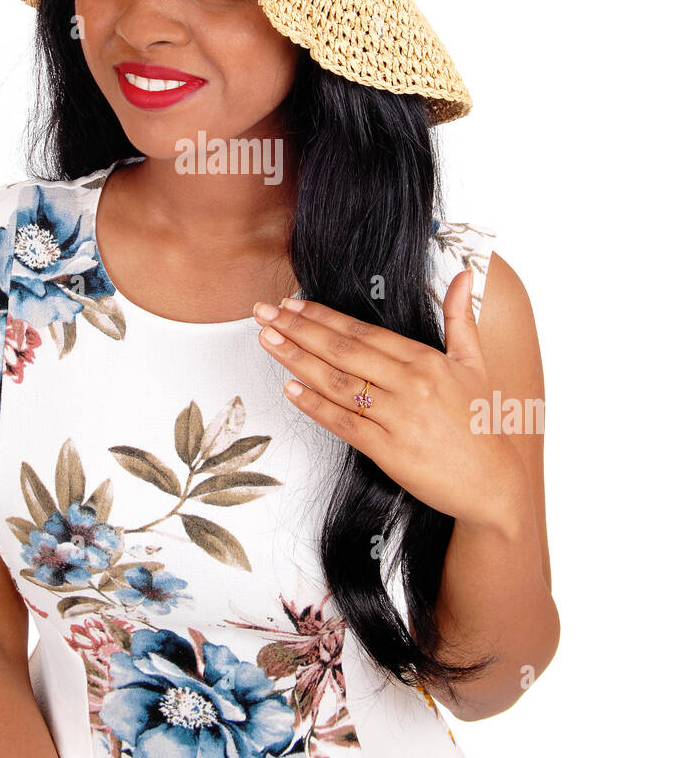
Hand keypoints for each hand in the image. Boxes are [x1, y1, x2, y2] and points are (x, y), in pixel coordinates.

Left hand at [253, 271, 529, 533]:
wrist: (494, 483)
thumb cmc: (481, 423)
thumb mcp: (475, 363)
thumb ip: (460, 317)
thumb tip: (465, 274)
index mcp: (425, 359)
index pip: (363, 331)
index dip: (323, 316)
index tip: (293, 304)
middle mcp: (409, 384)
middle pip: (342, 350)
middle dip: (298, 329)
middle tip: (264, 313)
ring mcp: (398, 417)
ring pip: (337, 383)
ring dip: (297, 360)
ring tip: (268, 341)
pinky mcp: (390, 451)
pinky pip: (345, 423)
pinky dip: (315, 406)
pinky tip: (291, 389)